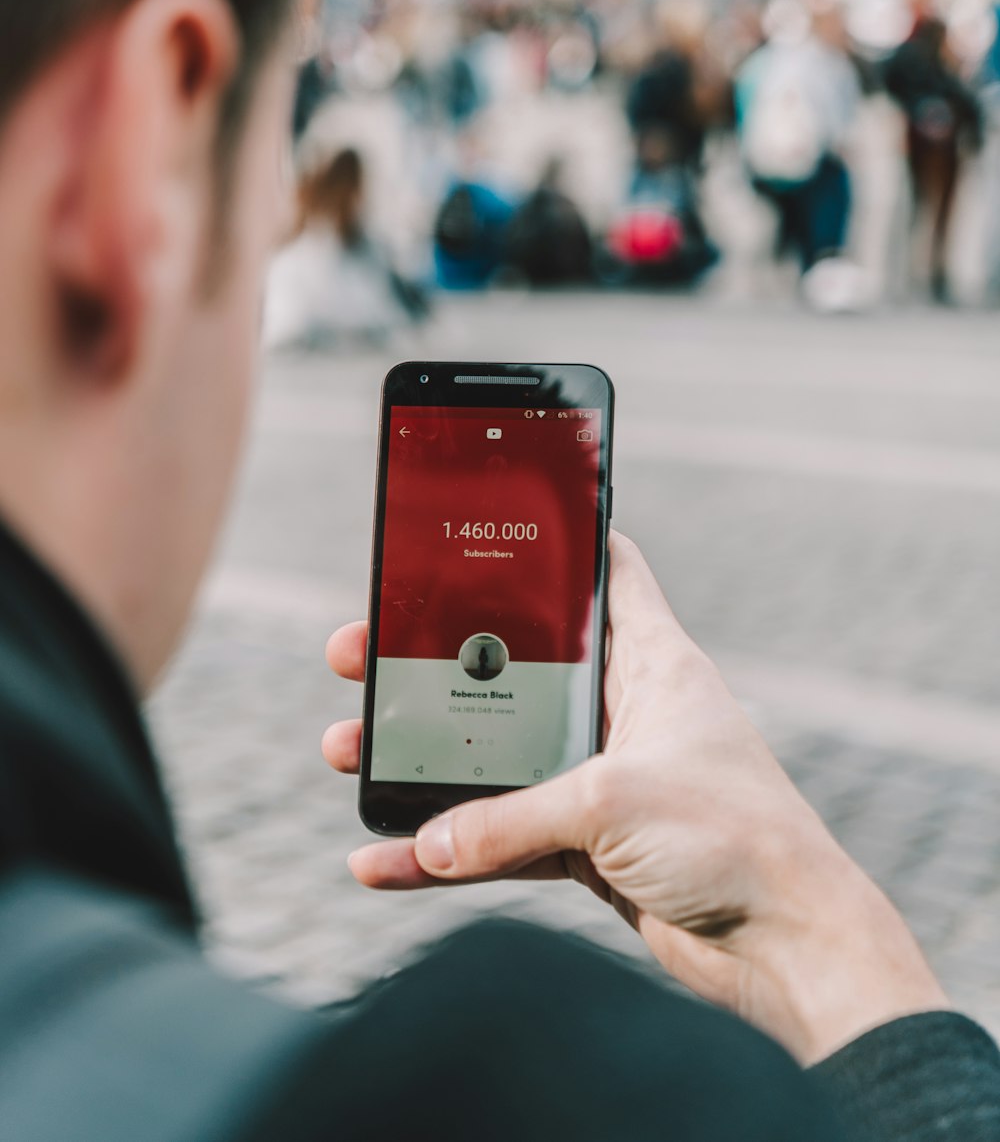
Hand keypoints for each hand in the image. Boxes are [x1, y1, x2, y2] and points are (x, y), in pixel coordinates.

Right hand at [324, 533, 948, 1062]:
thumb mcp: (610, 803)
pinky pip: (501, 837)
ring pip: (494, 755)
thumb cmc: (732, 839)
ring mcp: (602, 780)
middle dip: (434, 662)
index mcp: (649, 661)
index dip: (556, 539)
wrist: (788, 947)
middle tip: (363, 651)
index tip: (491, 522)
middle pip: (513, 667)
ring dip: (423, 758)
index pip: (606, 570)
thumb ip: (508, 818)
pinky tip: (386, 860)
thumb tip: (426, 840)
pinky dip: (447, 852)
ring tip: (348, 748)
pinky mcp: (590, 845)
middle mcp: (622, 711)